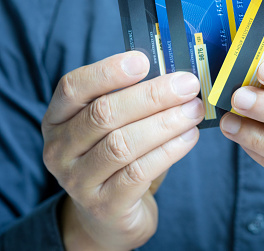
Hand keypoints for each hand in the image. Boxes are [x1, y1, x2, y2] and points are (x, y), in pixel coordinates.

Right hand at [42, 52, 203, 249]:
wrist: (110, 215)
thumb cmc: (118, 159)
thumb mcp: (115, 126)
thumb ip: (133, 100)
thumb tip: (174, 76)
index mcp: (58, 120)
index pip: (73, 87)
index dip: (108, 71)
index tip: (143, 60)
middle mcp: (59, 149)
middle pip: (104, 113)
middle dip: (152, 95)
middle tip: (187, 85)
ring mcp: (78, 181)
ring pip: (123, 143)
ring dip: (165, 122)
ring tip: (194, 111)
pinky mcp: (105, 205)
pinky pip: (139, 172)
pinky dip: (169, 150)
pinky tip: (189, 137)